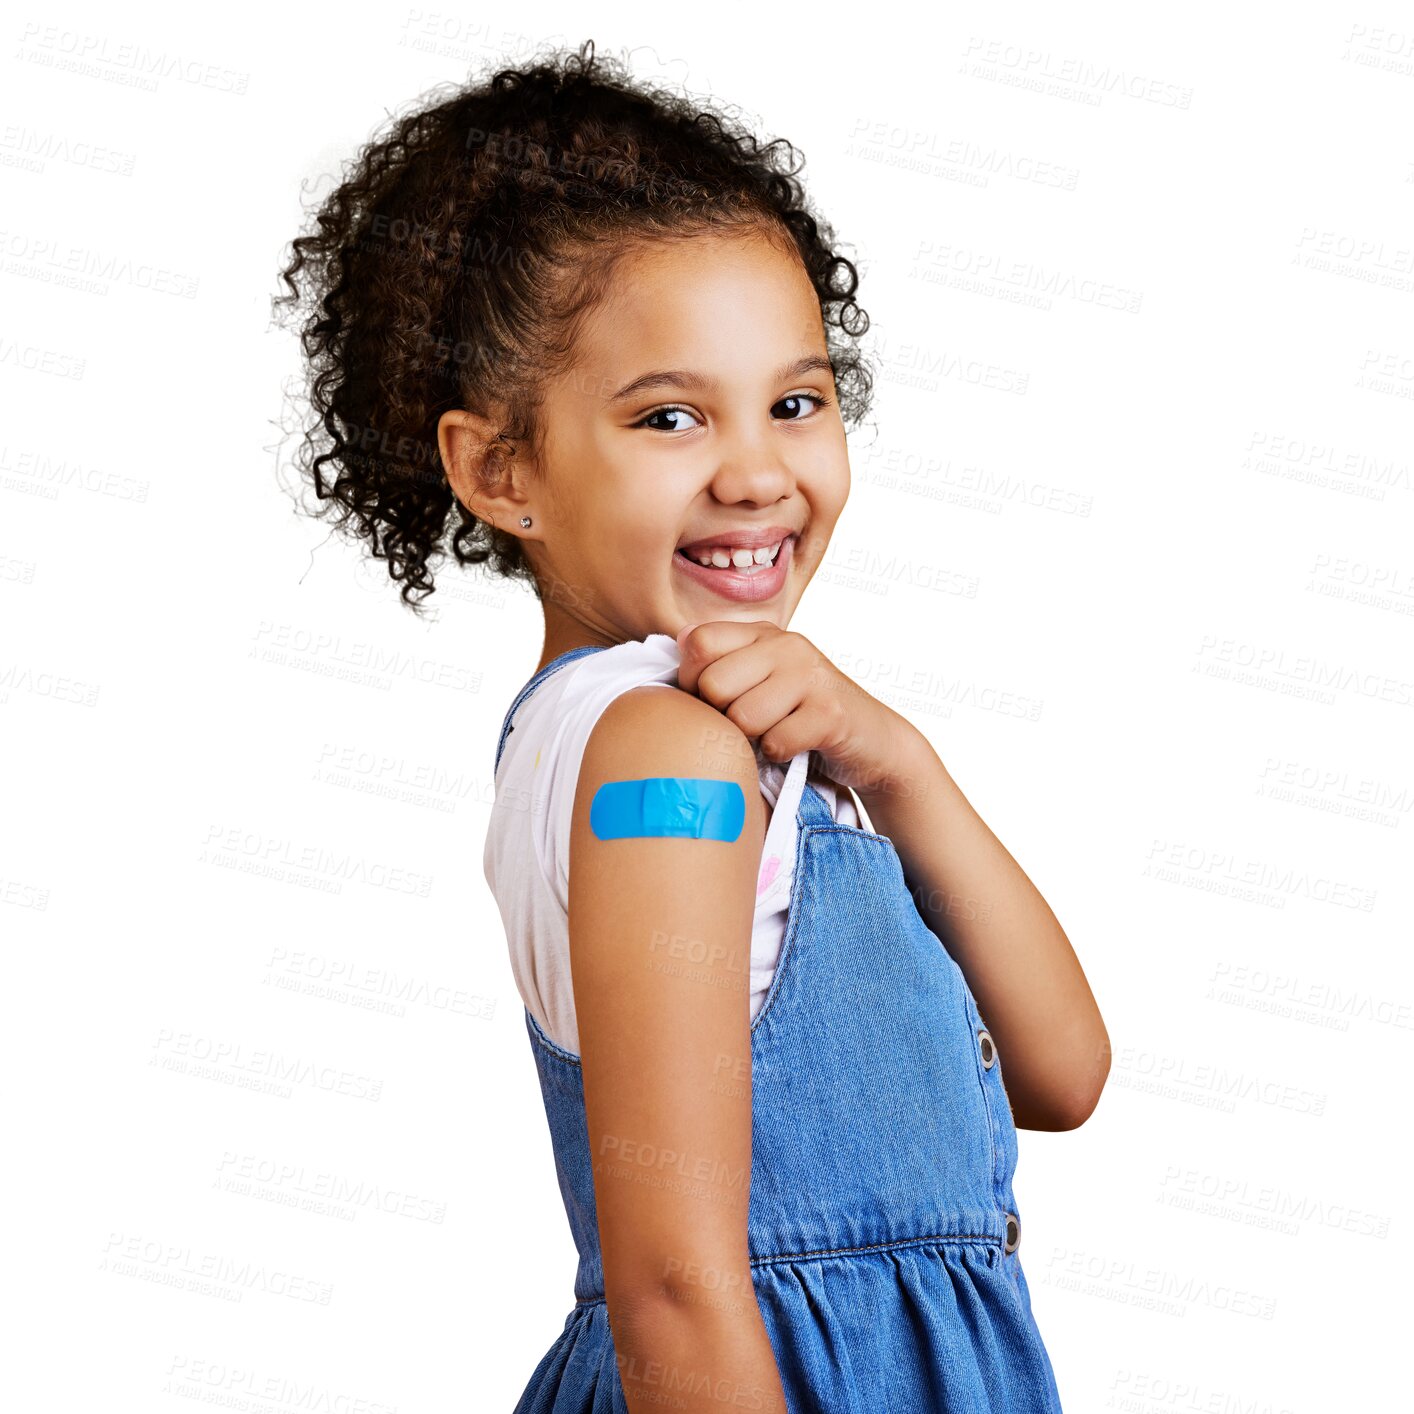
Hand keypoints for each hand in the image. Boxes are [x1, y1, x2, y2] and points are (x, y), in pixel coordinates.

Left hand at [674, 620, 922, 797]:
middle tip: (751, 724)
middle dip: (723, 718)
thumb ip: (719, 664)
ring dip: (753, 740)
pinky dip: (780, 755)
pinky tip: (797, 747)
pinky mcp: (830, 712)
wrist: (873, 742)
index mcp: (761, 633)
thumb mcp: (760, 681)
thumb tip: (672, 655)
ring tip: (775, 734)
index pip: (697, 642)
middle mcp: (786, 644)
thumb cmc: (799, 717)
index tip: (717, 700)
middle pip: (713, 685)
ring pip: (742, 718)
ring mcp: (811, 675)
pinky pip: (775, 742)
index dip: (694, 681)